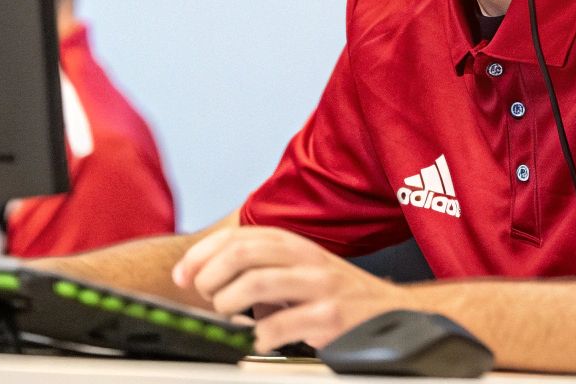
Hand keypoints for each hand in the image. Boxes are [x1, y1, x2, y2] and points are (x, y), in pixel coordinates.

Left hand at [173, 225, 406, 350]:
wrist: (393, 314)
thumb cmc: (335, 295)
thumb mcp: (298, 270)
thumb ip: (261, 266)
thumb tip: (202, 276)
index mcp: (294, 244)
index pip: (238, 236)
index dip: (202, 254)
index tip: (183, 276)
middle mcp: (307, 258)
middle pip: (243, 253)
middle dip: (211, 276)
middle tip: (205, 297)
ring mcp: (320, 286)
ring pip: (257, 283)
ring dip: (228, 303)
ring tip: (227, 316)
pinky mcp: (331, 317)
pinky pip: (281, 325)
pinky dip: (258, 336)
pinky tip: (258, 340)